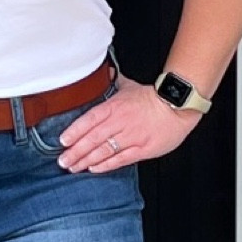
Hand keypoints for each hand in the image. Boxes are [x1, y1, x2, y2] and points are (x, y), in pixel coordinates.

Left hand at [56, 75, 201, 172]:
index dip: (75, 131)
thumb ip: (113, 82)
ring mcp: (131, 137)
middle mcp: (120, 122)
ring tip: (74, 168)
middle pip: (93, 138)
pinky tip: (94, 169)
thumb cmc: (153, 97)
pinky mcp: (142, 149)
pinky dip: (106, 165)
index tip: (62, 141)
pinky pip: (121, 159)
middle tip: (63, 161)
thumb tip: (103, 72)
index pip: (89, 119)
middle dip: (75, 151)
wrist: (178, 106)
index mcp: (115, 106)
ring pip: (104, 151)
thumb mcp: (129, 86)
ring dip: (86, 160)